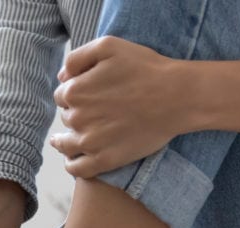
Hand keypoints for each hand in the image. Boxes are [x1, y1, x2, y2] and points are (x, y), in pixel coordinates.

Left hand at [51, 36, 190, 177]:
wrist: (177, 96)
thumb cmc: (146, 68)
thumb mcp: (108, 46)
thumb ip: (77, 58)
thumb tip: (62, 77)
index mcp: (75, 91)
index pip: (62, 95)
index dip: (73, 93)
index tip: (87, 95)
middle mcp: (77, 118)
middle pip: (66, 118)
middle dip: (75, 114)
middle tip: (94, 112)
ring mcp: (90, 142)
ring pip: (65, 145)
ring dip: (64, 142)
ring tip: (65, 142)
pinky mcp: (105, 160)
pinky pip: (77, 169)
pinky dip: (72, 164)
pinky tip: (73, 160)